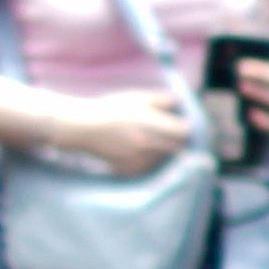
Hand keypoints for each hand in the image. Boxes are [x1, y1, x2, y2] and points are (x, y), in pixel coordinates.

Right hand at [50, 88, 196, 175]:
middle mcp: (147, 144)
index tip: (181, 124)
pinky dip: (151, 161)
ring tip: (150, 139)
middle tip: (172, 133)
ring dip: (165, 151)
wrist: (83, 127)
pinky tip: (139, 149)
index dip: (186, 126)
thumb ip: (165, 99)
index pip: (185, 131)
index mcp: (150, 124)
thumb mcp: (139, 97)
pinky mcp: (131, 171)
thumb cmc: (113, 108)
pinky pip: (151, 168)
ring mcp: (139, 160)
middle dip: (179, 140)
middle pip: (179, 147)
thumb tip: (183, 105)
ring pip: (166, 159)